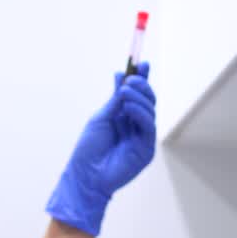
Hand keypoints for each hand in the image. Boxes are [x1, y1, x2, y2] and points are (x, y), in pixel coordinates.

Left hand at [45, 62, 156, 235]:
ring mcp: (142, 138)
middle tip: (130, 80)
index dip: (142, 79)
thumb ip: (115, 98)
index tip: (142, 63)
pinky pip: (148, 126)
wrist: (85, 174)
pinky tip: (129, 109)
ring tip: (124, 93)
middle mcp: (136, 125)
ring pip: (150, 110)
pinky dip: (140, 113)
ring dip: (138, 98)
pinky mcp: (146, 150)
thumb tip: (121, 74)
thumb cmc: (89, 148)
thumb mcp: (102, 117)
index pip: (138, 95)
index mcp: (125, 117)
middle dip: (141, 86)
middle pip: (148, 100)